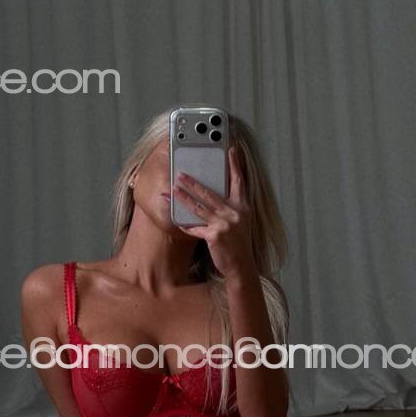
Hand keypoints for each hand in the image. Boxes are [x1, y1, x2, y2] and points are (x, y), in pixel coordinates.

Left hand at [173, 146, 253, 277]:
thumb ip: (231, 209)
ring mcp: (224, 224)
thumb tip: (216, 198)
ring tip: (172, 190)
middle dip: (193, 183)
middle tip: (180, 173)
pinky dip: (185, 224)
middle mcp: (235, 213)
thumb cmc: (239, 245)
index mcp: (243, 207)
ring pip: (199, 207)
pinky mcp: (214, 235)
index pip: (239, 181)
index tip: (232, 149)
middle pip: (210, 193)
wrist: (242, 266)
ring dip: (183, 198)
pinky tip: (175, 219)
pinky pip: (195, 228)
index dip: (235, 165)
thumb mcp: (241, 223)